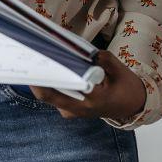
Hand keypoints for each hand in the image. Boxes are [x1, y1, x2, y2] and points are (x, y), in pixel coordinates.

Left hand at [29, 50, 146, 121]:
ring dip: (42, 79)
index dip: (47, 75)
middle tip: (29, 57)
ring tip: (35, 60)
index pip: (64, 88)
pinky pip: (55, 97)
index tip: (38, 60)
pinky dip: (49, 84)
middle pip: (48, 96)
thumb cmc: (127, 88)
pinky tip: (47, 69)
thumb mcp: (121, 71)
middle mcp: (79, 108)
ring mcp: (73, 111)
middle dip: (37, 76)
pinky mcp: (70, 109)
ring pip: (49, 97)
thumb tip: (86, 50)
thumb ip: (105, 60)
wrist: (132, 106)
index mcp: (94, 99)